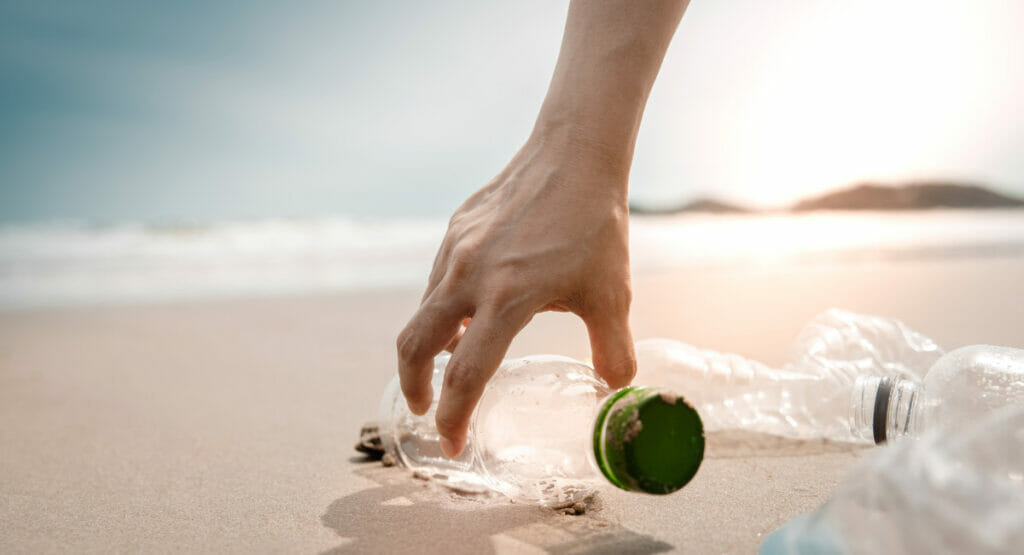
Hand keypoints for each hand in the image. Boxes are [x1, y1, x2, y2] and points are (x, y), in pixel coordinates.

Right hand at [396, 132, 635, 456]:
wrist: (574, 154)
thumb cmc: (595, 225)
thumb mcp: (611, 294)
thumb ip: (613, 349)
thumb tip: (614, 389)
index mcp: (507, 298)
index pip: (466, 374)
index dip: (456, 417)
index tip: (453, 443)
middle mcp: (469, 275)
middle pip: (413, 344)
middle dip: (413, 385)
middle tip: (427, 409)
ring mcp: (456, 250)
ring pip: (424, 310)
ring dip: (431, 344)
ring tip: (453, 361)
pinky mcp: (454, 230)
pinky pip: (437, 281)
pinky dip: (442, 308)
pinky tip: (468, 310)